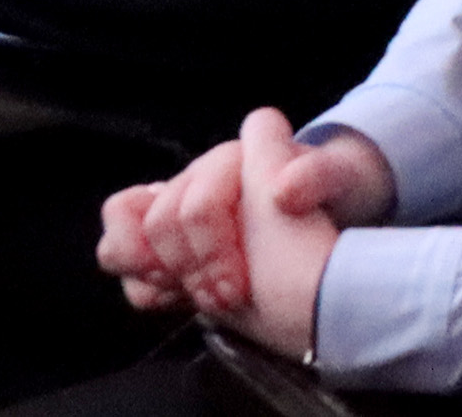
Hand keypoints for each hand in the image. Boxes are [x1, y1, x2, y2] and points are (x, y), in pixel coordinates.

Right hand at [101, 115, 390, 344]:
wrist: (332, 217)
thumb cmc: (333, 189)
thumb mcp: (340, 177)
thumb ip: (318, 174)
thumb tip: (286, 190)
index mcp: (230, 161)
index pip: (196, 192)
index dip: (208, 234)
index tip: (240, 280)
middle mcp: (195, 181)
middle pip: (157, 220)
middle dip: (192, 265)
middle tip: (231, 294)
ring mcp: (177, 216)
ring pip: (121, 240)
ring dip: (155, 274)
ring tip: (197, 296)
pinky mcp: (172, 251)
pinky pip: (128, 267)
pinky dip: (147, 288)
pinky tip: (181, 298)